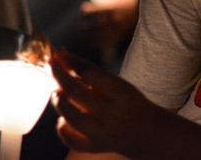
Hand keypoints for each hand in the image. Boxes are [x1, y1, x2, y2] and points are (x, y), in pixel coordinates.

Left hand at [51, 50, 165, 155]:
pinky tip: (63, 119)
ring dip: (60, 102)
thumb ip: (92, 74)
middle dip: (59, 76)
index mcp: (122, 92)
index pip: (91, 74)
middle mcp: (113, 114)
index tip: (58, 54)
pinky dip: (64, 130)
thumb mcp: (119, 84)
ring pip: (73, 118)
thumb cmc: (129, 102)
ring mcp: (104, 133)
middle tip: (51, 66)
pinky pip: (74, 141)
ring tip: (56, 93)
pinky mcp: (97, 147)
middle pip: (77, 93)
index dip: (71, 62)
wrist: (148, 133)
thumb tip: (61, 57)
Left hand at [81, 0, 138, 48]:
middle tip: (81, 27)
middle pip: (95, 25)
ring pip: (99, 35)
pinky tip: (90, 44)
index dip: (86, 11)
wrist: (147, 11)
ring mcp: (117, 29)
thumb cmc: (130, 1)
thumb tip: (88, 5)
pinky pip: (106, 43)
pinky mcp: (120, 37)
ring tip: (83, 36)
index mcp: (113, 8)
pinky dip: (96, 44)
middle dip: (86, 27)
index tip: (83, 11)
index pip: (95, 11)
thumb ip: (106, 2)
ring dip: (89, 36)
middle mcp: (114, 20)